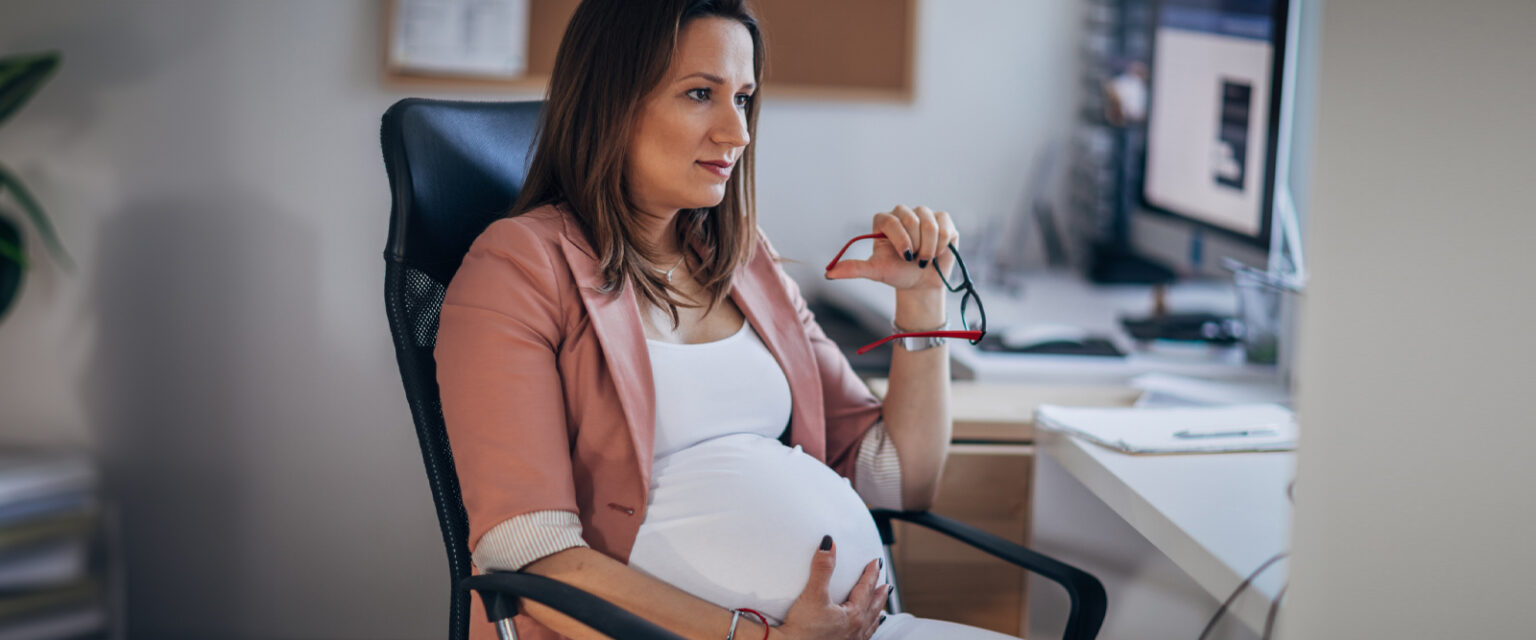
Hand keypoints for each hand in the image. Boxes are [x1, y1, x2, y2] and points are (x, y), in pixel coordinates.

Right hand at [776, 536, 888, 639]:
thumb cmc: (802, 629)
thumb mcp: (813, 594)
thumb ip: (823, 568)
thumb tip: (829, 545)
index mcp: (853, 616)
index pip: (866, 589)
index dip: (871, 574)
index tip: (876, 563)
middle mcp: (856, 630)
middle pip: (873, 607)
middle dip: (880, 595)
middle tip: (887, 585)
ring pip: (869, 626)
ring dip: (876, 615)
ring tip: (882, 611)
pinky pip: (862, 639)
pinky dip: (867, 632)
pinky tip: (863, 633)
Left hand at [825, 205, 958, 290]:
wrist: (922, 283)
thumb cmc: (897, 274)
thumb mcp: (875, 272)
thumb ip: (854, 269)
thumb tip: (829, 273)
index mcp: (884, 221)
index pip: (891, 220)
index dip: (901, 239)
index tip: (905, 257)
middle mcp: (903, 213)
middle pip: (912, 219)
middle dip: (916, 245)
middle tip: (914, 260)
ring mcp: (924, 214)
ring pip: (929, 224)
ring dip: (929, 247)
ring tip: (925, 259)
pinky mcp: (943, 219)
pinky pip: (944, 226)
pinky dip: (942, 244)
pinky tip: (937, 252)